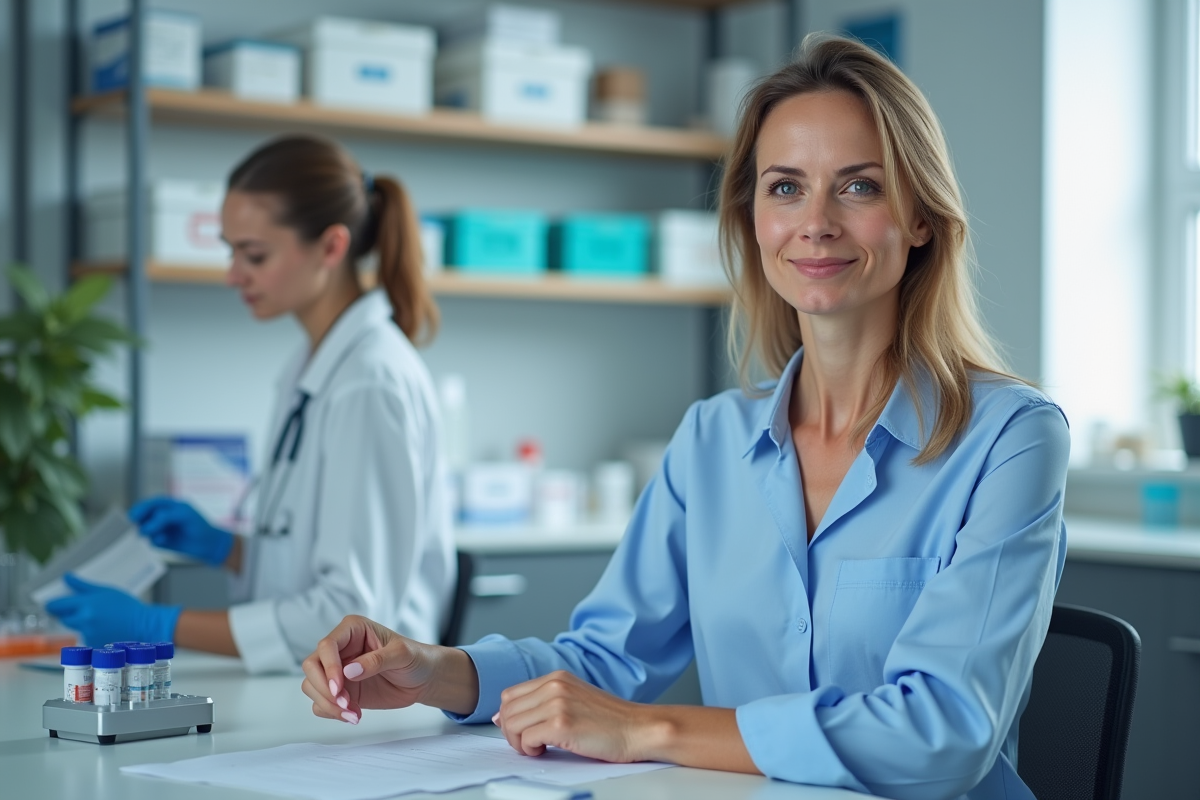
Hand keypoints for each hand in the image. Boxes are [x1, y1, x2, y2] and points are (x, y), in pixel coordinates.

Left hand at [45, 574, 180, 646]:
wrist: (143, 626)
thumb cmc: (127, 606)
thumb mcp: (105, 590)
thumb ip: (82, 585)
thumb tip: (66, 577)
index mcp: (85, 604)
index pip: (56, 606)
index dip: (52, 605)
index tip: (52, 603)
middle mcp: (83, 620)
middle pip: (63, 618)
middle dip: (68, 614)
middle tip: (80, 609)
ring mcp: (87, 634)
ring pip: (75, 628)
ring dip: (80, 623)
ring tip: (98, 619)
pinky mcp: (92, 644)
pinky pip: (84, 637)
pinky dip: (90, 632)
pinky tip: (103, 628)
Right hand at [130, 497, 233, 566]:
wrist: (208, 545)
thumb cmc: (199, 526)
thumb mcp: (184, 515)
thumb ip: (164, 517)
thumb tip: (145, 526)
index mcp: (170, 506)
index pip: (152, 504)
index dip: (142, 508)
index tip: (134, 515)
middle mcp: (163, 516)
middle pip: (144, 516)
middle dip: (139, 520)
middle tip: (134, 525)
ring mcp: (161, 529)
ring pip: (145, 529)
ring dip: (147, 531)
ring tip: (157, 534)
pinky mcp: (162, 541)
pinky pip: (151, 541)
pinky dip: (154, 540)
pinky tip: (164, 541)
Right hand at [301, 615, 477, 724]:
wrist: (424, 679)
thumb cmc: (415, 658)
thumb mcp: (402, 654)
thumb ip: (377, 660)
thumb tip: (349, 671)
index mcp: (353, 630)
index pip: (327, 645)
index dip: (329, 667)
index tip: (339, 688)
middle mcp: (341, 649)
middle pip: (312, 666)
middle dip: (324, 688)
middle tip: (345, 703)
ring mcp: (338, 671)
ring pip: (312, 686)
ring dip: (328, 704)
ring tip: (353, 713)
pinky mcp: (340, 691)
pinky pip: (321, 703)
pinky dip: (332, 713)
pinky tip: (354, 715)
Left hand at [495, 670, 659, 762]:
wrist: (639, 729)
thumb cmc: (612, 721)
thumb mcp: (575, 699)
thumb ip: (544, 702)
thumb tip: (503, 715)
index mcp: (557, 677)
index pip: (511, 694)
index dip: (508, 716)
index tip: (518, 731)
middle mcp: (555, 685)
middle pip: (507, 708)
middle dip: (511, 731)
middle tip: (528, 743)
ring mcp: (557, 703)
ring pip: (512, 724)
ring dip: (519, 742)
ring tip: (538, 747)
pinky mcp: (561, 724)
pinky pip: (526, 739)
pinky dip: (530, 750)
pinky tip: (546, 750)